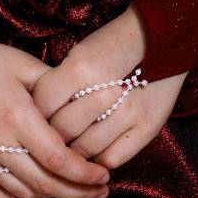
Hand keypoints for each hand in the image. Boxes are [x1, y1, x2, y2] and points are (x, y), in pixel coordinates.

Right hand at [0, 12, 112, 197]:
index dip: (85, 173)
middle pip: (44, 185)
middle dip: (78, 192)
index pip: (58, 159)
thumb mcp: (24, 63)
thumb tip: (82, 102)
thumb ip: (54, 86)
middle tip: (100, 190)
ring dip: (51, 196)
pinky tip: (30, 190)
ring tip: (73, 188)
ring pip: (22, 193)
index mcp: (17, 115)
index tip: (105, 174)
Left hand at [30, 6, 186, 171]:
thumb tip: (38, 116)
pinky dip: (100, 160)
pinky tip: (97, 150)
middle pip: (63, 131)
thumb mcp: (80, 52)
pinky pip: (112, 159)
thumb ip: (59, 83)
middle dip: (54, 137)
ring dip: (76, 152)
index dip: (36, 116)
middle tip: (54, 137)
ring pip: (86, 150)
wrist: (160, 38)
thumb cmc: (113, 45)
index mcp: (81, 68)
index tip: (37, 119)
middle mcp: (104, 91)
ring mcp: (129, 111)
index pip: (44, 106)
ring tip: (74, 145)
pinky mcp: (148, 127)